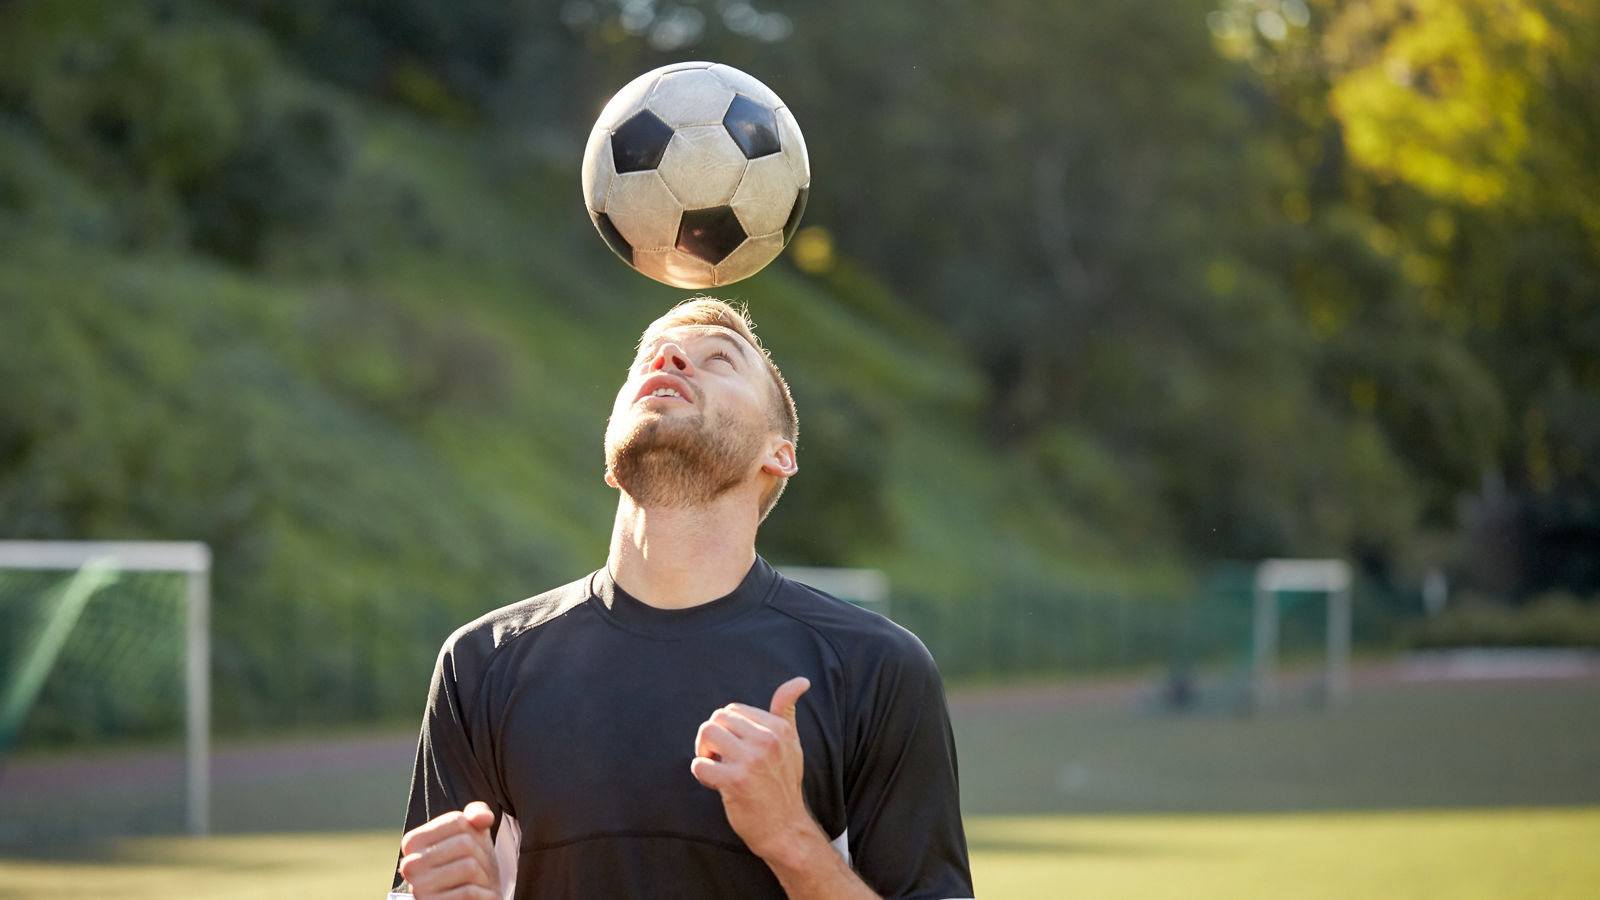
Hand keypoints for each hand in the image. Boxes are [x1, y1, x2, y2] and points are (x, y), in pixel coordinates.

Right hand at [397, 801, 500, 899]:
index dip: (475, 833)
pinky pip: (469, 892)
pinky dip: (483, 894)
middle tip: (479, 869)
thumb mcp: (474, 833)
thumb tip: (483, 818)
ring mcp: (419, 889)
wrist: (470, 899)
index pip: (456, 821)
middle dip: (482, 855)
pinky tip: (478, 897)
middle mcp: (409, 865)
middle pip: (464, 843)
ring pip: (469, 867)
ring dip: (484, 876)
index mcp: (412, 842)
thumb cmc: (469, 862)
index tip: (471, 849)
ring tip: (478, 882)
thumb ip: (477, 813)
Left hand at [690, 676, 819, 861]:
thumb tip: (801, 681)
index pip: (733, 709)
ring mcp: (752, 761)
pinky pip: (699, 765)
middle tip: (721, 758)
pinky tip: (715, 783)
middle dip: (712, 737)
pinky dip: (701, 773)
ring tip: (716, 767)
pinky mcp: (736, 782)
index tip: (735, 748)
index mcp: (779, 728)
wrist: (785, 828)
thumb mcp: (791, 744)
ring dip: (703, 752)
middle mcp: (768, 740)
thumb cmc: (783, 783)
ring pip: (706, 733)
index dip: (727, 728)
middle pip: (717, 718)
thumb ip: (786, 710)